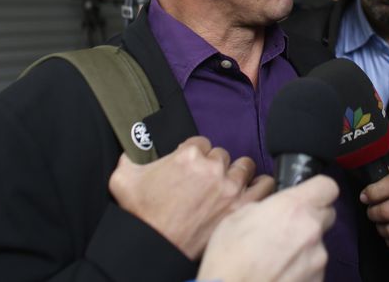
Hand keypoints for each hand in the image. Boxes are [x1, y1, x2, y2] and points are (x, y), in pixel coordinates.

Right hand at [109, 136, 274, 259]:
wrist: (153, 246)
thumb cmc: (140, 214)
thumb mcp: (124, 178)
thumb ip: (131, 154)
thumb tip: (134, 144)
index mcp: (188, 155)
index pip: (202, 142)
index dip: (196, 155)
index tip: (192, 167)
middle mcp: (212, 167)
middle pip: (222, 155)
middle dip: (214, 165)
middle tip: (206, 181)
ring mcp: (230, 186)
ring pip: (244, 166)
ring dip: (237, 173)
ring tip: (228, 184)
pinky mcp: (241, 205)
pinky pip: (264, 184)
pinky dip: (259, 185)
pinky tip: (251, 189)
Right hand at [197, 175, 338, 281]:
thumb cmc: (228, 261)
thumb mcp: (237, 217)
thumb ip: (266, 207)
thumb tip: (274, 209)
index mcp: (293, 208)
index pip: (327, 186)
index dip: (317, 189)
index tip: (307, 195)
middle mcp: (311, 230)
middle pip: (326, 215)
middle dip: (310, 218)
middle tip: (287, 228)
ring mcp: (318, 258)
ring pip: (318, 244)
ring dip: (304, 247)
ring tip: (277, 258)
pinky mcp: (318, 280)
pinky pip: (314, 268)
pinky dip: (302, 269)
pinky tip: (281, 273)